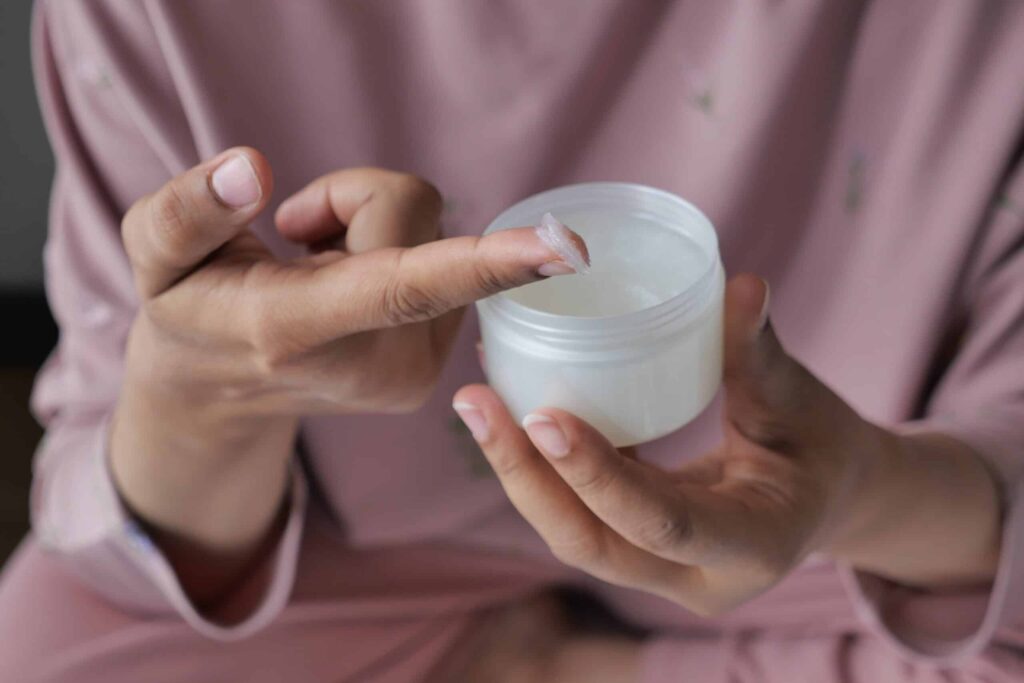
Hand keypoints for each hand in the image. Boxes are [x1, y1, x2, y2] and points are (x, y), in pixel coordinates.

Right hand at [111, 147, 583, 605]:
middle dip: (355, 200)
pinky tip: (349, 295)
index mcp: (301, 330)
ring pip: (437, 236)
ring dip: (375, 234)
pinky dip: (396, 261)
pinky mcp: (431, 370)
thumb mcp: (155, 257)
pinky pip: (447, 268)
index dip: (486, 261)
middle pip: (417, 213)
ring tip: (318, 274)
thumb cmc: (188, 312)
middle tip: (295, 241)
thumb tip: (251, 166)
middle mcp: (374, 364)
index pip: (403, 285)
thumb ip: (189, 209)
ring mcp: (412, 376)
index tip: (564, 248)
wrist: (219, 394)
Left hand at [454, 275, 1001, 615]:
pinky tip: (506, 410)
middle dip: (527, 476)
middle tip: (474, 403)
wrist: (828, 494)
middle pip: (591, 541)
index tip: (543, 416)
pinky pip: (576, 514)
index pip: (661, 522)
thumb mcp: (801, 403)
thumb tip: (742, 286)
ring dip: (519, 472)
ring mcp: (661, 572)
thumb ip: (761, 354)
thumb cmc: (822, 445)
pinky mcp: (637, 550)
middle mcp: (696, 578)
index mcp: (752, 547)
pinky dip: (539, 467)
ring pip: (572, 534)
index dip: (600, 475)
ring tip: (475, 403)